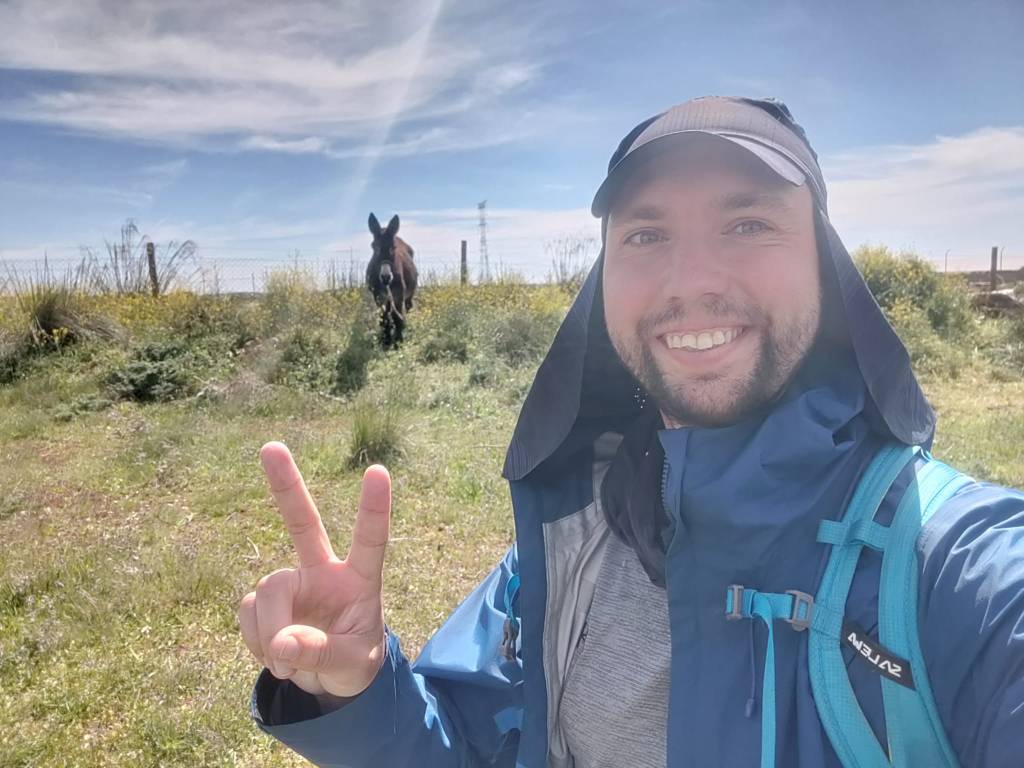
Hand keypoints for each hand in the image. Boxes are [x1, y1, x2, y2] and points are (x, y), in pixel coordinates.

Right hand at [238, 441, 390, 696]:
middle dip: (286, 485)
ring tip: (288, 662)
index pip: (371, 539)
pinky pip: (248, 614)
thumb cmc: (355, 664)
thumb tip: (281, 645)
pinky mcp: (265, 601)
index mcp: (360, 580)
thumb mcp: (352, 666)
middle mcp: (323, 571)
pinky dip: (256, 641)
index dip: (374, 508)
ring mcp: (293, 583)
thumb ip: (321, 654)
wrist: (329, 682)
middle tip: (270, 446)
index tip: (378, 471)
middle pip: (302, 522)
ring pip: (268, 591)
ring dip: (270, 633)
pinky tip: (273, 654)